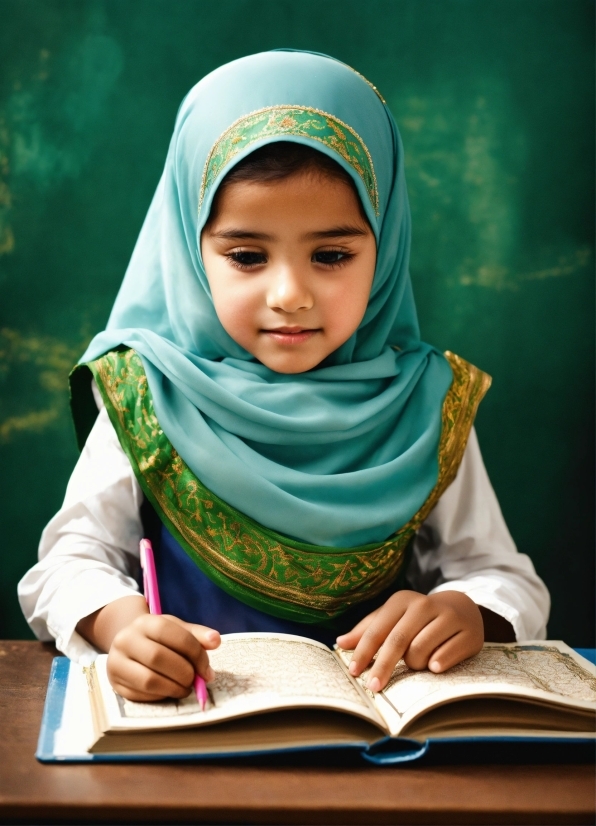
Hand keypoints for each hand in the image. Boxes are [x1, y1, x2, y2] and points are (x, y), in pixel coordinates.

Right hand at [107, 613, 219, 701]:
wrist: (128, 646)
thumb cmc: (158, 638)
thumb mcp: (176, 630)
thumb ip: (197, 635)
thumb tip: (216, 641)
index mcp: (145, 622)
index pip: (174, 635)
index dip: (196, 654)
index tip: (207, 670)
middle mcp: (126, 639)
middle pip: (159, 658)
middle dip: (184, 673)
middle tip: (194, 680)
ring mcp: (116, 662)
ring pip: (149, 680)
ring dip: (173, 688)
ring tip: (184, 688)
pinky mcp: (115, 684)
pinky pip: (142, 695)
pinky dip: (161, 696)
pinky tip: (169, 691)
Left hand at [336, 590, 483, 691]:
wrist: (462, 609)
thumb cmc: (418, 619)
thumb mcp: (393, 618)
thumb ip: (367, 630)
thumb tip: (339, 642)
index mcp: (402, 600)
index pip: (378, 630)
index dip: (364, 652)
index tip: (354, 672)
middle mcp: (425, 605)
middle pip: (398, 641)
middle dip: (383, 666)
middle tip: (373, 687)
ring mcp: (448, 618)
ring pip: (420, 652)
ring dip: (414, 664)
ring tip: (418, 661)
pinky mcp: (468, 634)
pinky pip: (445, 658)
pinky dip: (436, 665)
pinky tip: (434, 666)